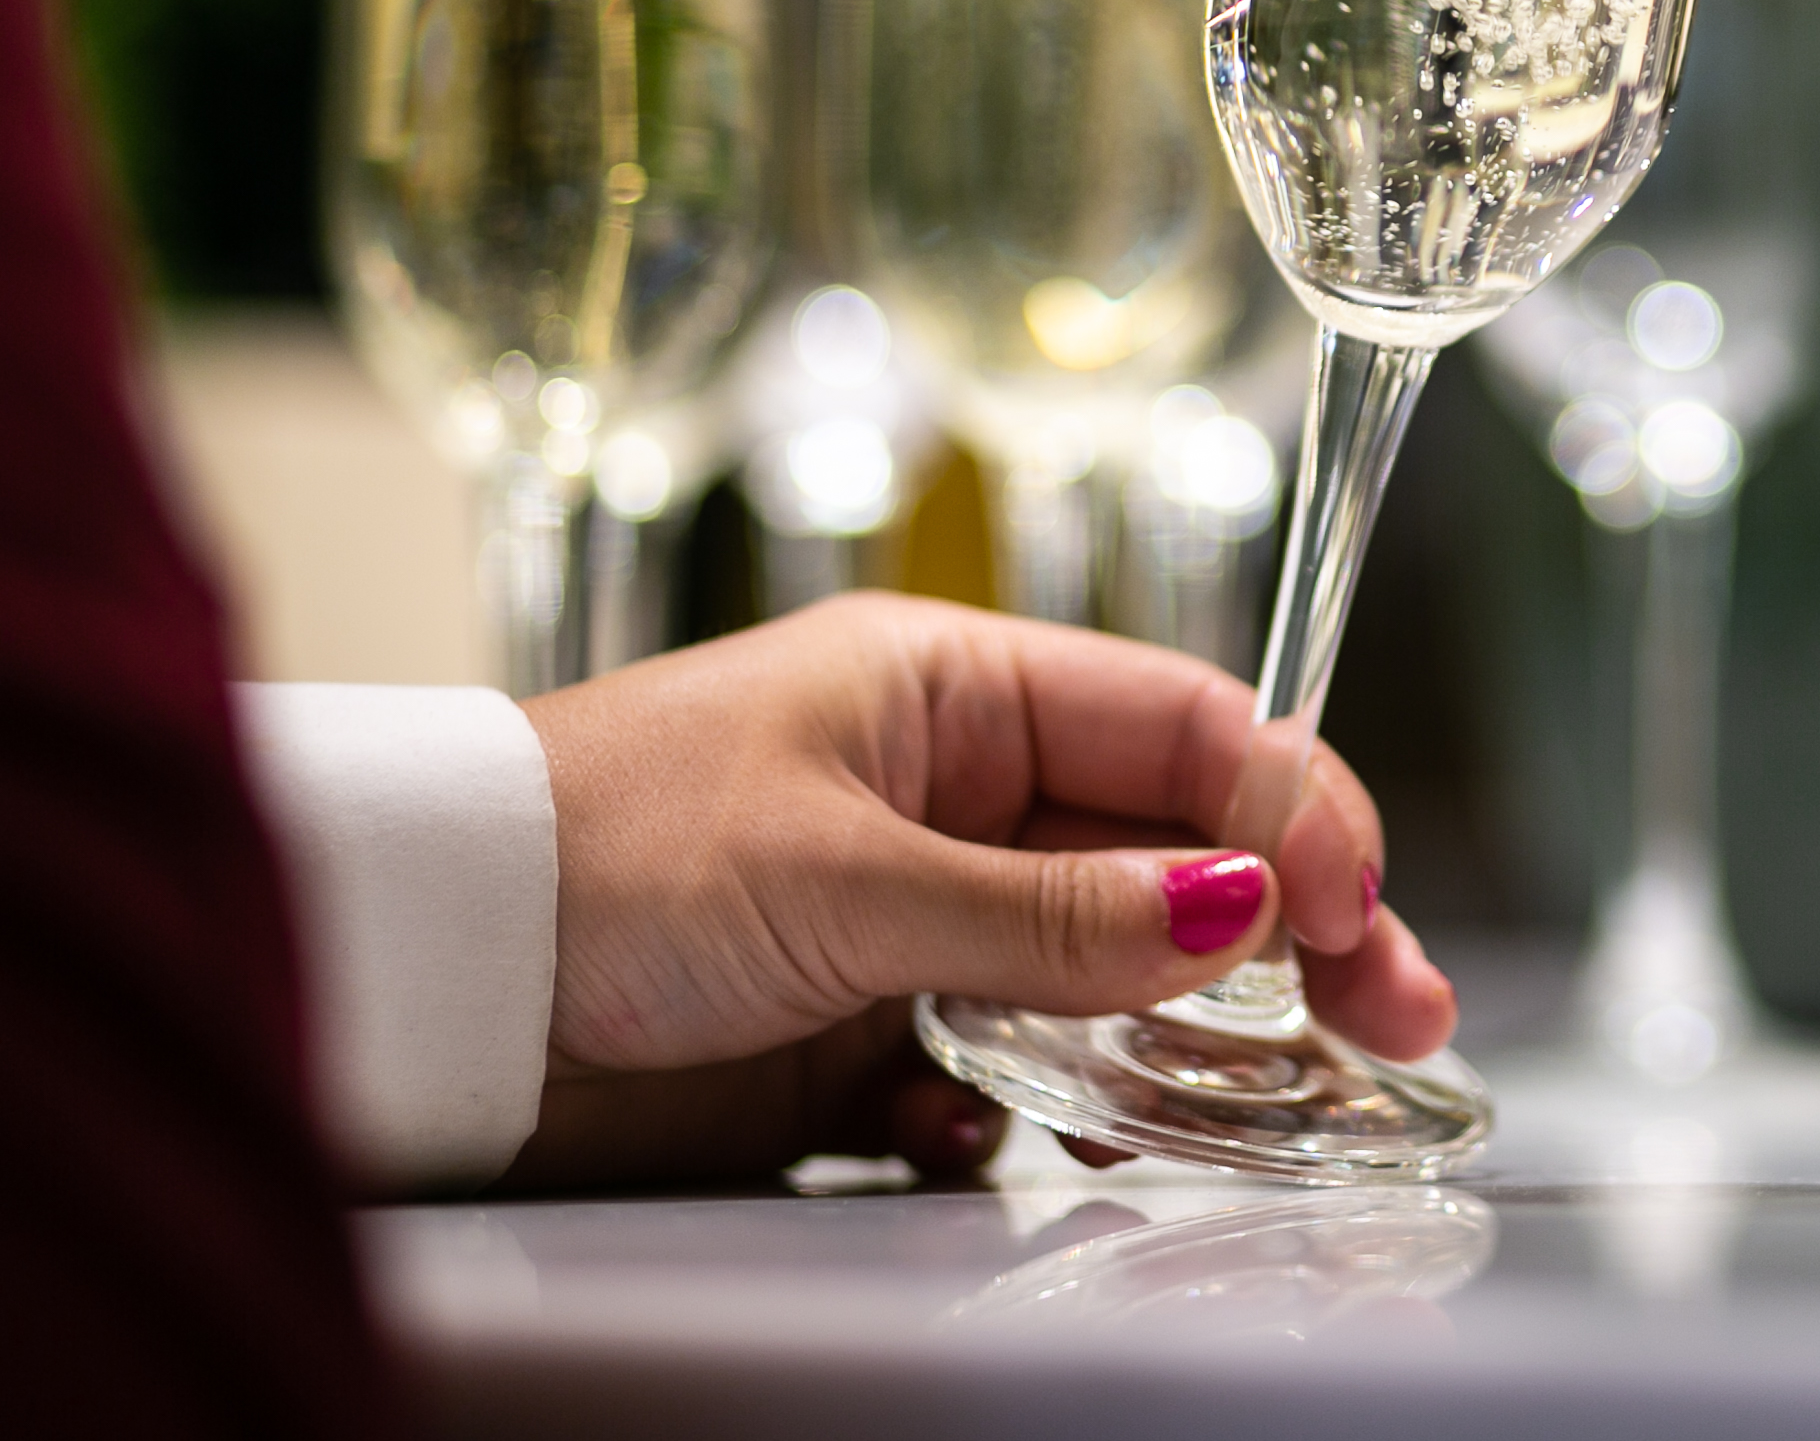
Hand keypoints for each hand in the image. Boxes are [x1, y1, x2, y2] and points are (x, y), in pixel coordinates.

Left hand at [497, 592, 1454, 1189]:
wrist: (422, 973)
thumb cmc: (599, 858)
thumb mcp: (845, 879)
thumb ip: (1052, 913)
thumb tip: (1245, 908)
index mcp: (951, 689)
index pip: (1184, 727)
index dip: (1294, 810)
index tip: (1354, 914)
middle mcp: (947, 788)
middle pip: (1174, 849)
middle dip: (1296, 930)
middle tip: (1397, 1019)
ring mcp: (907, 907)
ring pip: (1098, 965)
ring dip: (1168, 1031)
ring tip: (1245, 1100)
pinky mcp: (853, 1024)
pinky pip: (992, 1065)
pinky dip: (1012, 1108)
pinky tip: (983, 1131)